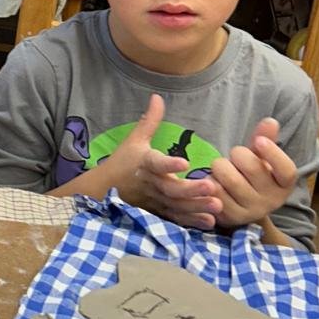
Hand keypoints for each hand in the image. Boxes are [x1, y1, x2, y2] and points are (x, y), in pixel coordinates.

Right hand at [98, 96, 220, 230]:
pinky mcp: (158, 213)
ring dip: (196, 207)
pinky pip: (176, 219)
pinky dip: (192, 222)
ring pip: (176, 206)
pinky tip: (210, 221)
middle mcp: (151, 183)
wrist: (102, 190)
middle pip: (171, 189)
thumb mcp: (134, 140)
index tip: (184, 163)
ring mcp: (155, 201)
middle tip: (211, 187)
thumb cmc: (122, 162)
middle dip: (191, 190)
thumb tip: (157, 96)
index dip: (169, 164)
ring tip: (217, 206)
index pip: (156, 163)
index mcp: (145, 163)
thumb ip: (150, 121)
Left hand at [205, 117, 297, 232]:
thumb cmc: (251, 176)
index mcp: (284, 184)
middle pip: (251, 167)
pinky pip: (215, 191)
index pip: (286, 170)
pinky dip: (211, 181)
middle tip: (234, 156)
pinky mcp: (231, 218)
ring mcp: (251, 211)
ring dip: (220, 166)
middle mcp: (272, 200)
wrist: (239, 206)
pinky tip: (214, 182)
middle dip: (237, 154)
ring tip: (222, 169)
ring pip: (229, 178)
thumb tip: (270, 121)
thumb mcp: (261, 158)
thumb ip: (265, 140)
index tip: (259, 140)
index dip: (273, 153)